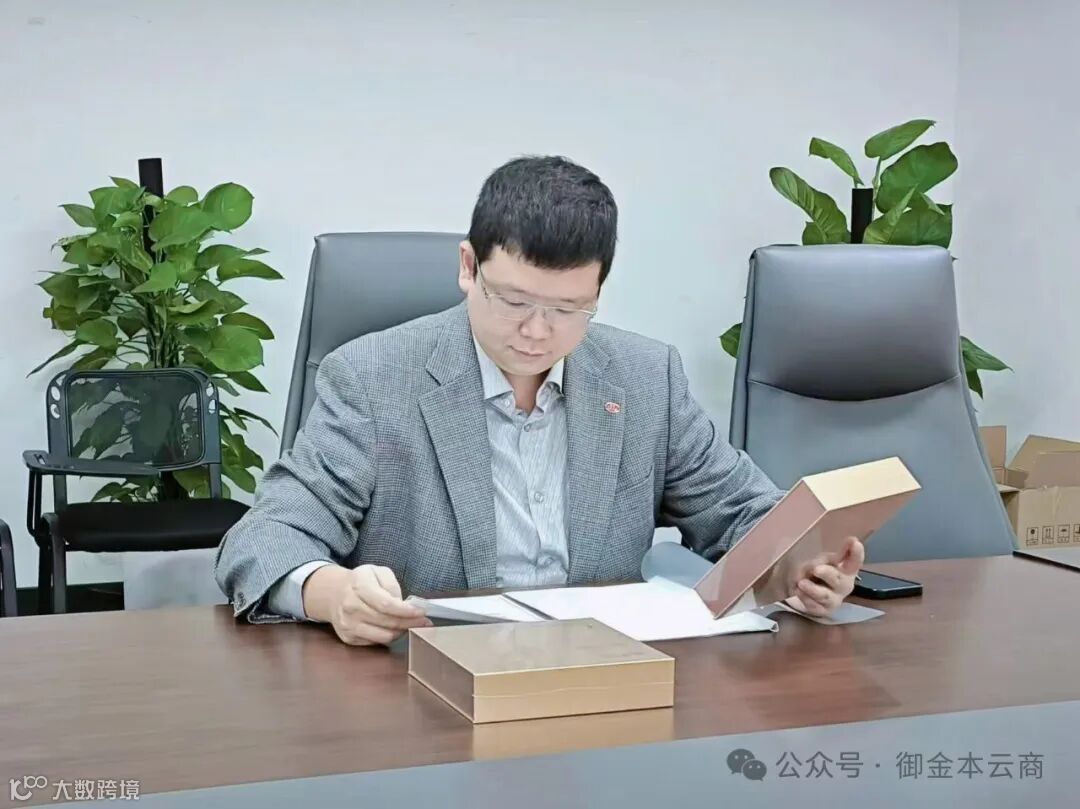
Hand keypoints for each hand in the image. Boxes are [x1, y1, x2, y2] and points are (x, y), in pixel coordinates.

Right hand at [304, 564, 431, 645]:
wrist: (333, 593)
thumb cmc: (361, 582)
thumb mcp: (377, 571)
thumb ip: (391, 584)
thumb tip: (403, 604)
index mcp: (358, 585)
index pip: (385, 604)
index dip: (406, 611)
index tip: (421, 612)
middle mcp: (350, 606)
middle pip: (387, 621)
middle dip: (409, 622)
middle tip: (424, 621)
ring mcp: (348, 624)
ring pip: (383, 636)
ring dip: (400, 631)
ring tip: (409, 624)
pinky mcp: (348, 638)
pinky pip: (375, 642)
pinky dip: (387, 636)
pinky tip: (392, 628)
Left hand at [786, 536, 863, 617]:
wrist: (806, 592)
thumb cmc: (818, 572)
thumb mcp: (823, 559)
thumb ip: (834, 554)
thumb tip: (851, 541)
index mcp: (847, 570)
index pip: (855, 561)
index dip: (856, 553)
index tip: (853, 541)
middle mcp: (844, 586)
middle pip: (839, 580)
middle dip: (828, 574)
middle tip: (816, 569)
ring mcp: (834, 600)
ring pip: (825, 596)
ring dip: (812, 589)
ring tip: (801, 583)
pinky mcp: (822, 611)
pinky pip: (814, 606)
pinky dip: (804, 598)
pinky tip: (797, 592)